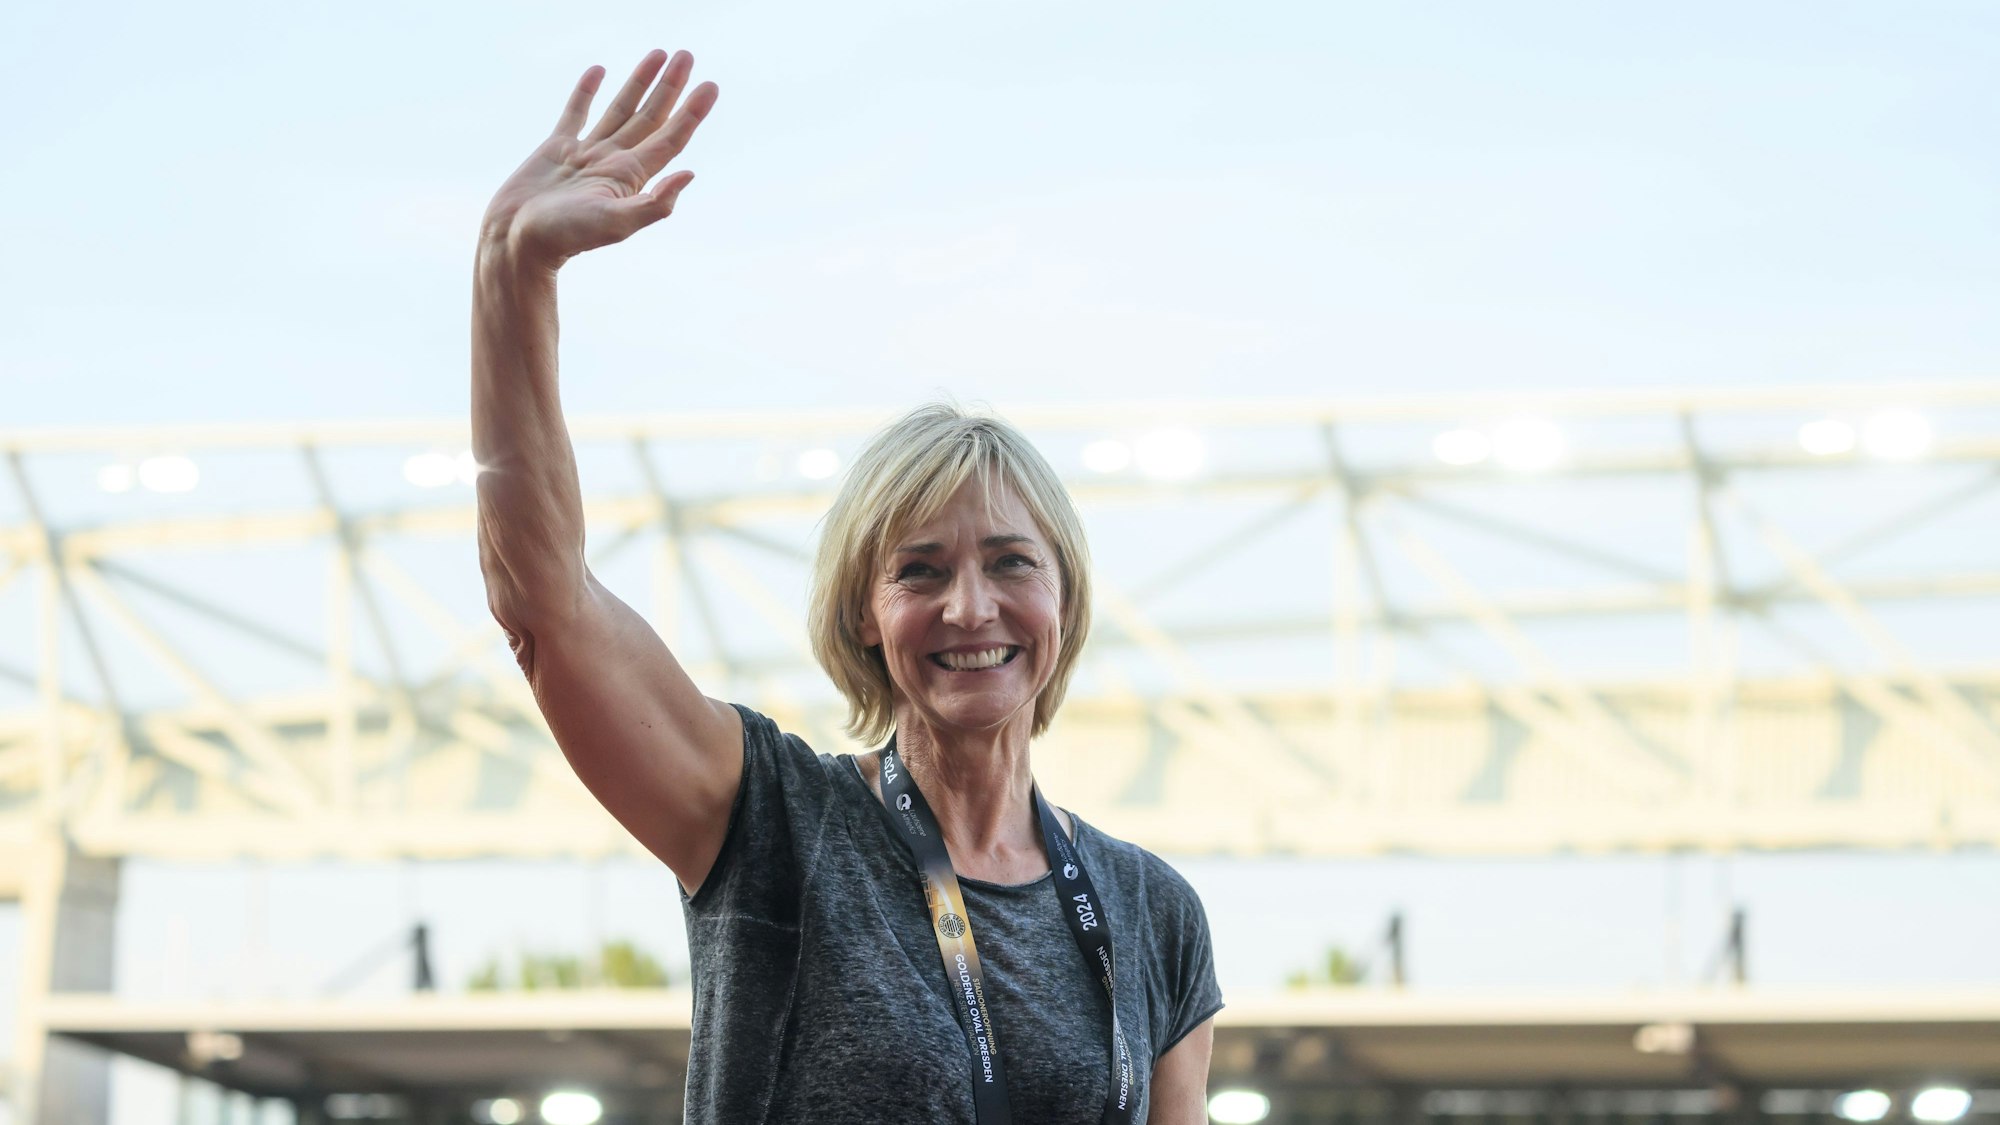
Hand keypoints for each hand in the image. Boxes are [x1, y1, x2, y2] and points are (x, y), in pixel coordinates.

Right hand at [482, 49, 718, 268]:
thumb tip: (689, 174)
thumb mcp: (616, 223)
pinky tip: (599, 70)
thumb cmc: (565, 235)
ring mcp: (587, 154)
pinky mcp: (556, 149)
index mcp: (630, 176)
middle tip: (687, 55)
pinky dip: (587, 91)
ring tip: (659, 54)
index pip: (670, 138)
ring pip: (620, 109)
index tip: (711, 86)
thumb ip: (654, 204)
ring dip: (639, 83)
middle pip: (651, 117)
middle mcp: (613, 161)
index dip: (692, 113)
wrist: (516, 240)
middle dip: (670, 87)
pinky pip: (576, 113)